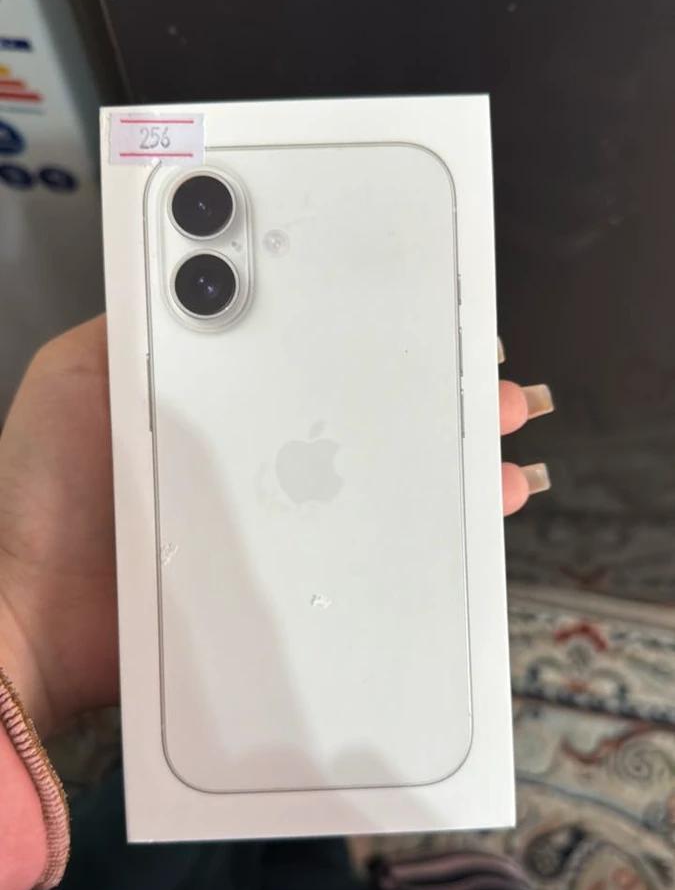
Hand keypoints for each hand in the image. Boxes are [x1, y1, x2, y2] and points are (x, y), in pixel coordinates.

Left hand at [0, 319, 549, 735]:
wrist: (29, 619)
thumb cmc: (46, 493)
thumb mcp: (81, 374)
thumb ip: (138, 324)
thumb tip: (200, 271)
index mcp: (213, 399)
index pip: (304, 348)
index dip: (363, 323)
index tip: (421, 306)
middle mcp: (254, 455)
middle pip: (355, 413)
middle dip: (427, 387)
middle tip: (481, 374)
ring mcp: (274, 521)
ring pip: (375, 480)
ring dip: (440, 456)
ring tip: (493, 433)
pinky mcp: (285, 580)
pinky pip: (360, 552)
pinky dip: (417, 535)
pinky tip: (468, 517)